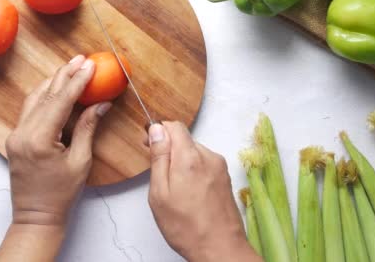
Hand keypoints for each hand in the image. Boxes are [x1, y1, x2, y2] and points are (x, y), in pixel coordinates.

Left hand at [4, 55, 110, 225]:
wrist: (36, 216)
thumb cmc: (61, 195)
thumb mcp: (80, 162)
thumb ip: (87, 129)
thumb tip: (100, 104)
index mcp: (39, 140)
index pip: (60, 102)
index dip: (77, 82)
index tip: (90, 65)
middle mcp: (22, 133)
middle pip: (45, 96)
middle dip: (65, 75)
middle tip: (81, 59)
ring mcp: (15, 135)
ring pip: (34, 100)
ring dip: (53, 82)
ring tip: (70, 68)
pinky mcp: (15, 138)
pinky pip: (29, 110)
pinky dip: (44, 96)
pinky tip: (55, 88)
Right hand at [147, 122, 260, 261]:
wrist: (220, 248)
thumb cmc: (187, 227)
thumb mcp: (160, 193)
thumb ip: (159, 158)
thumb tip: (157, 130)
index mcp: (189, 158)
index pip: (174, 126)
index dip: (159, 131)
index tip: (150, 144)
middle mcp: (209, 157)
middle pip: (184, 139)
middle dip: (169, 149)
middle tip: (159, 174)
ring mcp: (219, 167)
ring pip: (194, 151)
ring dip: (182, 161)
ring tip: (175, 188)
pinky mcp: (225, 177)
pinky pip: (204, 163)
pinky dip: (193, 170)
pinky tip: (189, 192)